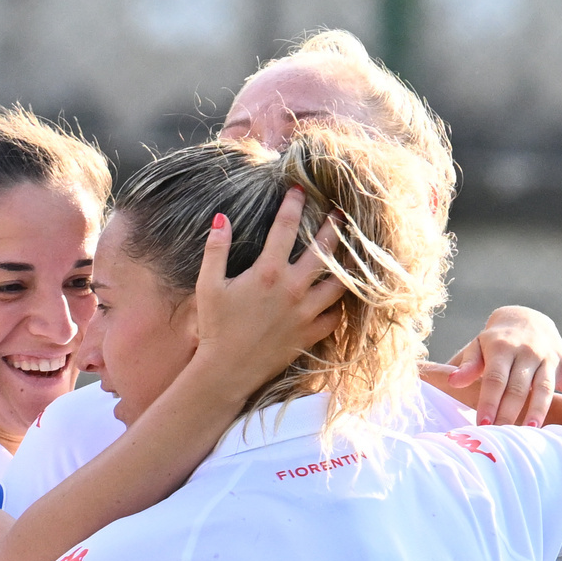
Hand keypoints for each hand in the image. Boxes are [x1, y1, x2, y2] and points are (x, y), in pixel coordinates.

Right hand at [184, 189, 349, 403]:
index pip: (285, 227)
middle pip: (324, 249)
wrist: (227, 371)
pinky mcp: (311, 333)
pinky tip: (341, 294)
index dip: (294, 204)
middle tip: (342, 212)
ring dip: (347, 264)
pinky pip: (336, 315)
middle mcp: (293, 288)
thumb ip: (216, 250)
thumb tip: (222, 218)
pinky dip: (341, 304)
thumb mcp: (208, 286)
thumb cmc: (215, 328)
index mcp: (268, 272)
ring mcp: (306, 312)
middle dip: (334, 226)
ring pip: (339, 282)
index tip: (299, 189)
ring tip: (352, 252)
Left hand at [420, 304, 561, 429]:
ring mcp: (549, 358)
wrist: (526, 319)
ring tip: (531, 433)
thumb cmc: (493, 343)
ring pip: (545, 389)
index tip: (482, 424)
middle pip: (518, 387)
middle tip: (500, 436)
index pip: (495, 378)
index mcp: (502, 347)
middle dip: (509, 413)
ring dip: (538, 411)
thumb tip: (452, 381)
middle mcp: (528, 351)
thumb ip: (466, 365)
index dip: (489, 402)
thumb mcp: (476, 346)